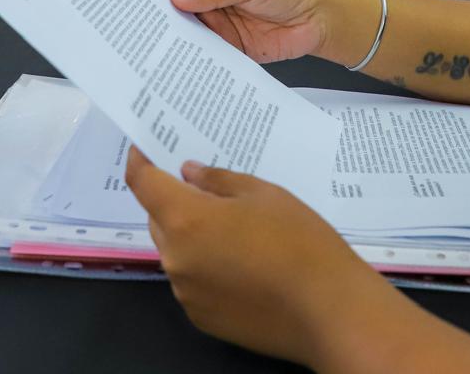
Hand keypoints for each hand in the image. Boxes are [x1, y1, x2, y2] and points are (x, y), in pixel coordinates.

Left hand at [125, 147, 394, 366]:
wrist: (330, 311)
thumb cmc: (299, 242)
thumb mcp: (263, 194)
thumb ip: (217, 181)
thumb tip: (188, 174)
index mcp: (185, 220)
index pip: (143, 184)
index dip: (139, 162)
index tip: (145, 149)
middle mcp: (176, 258)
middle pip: (159, 219)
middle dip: (175, 201)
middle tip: (208, 192)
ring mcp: (186, 293)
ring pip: (177, 252)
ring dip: (192, 237)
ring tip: (236, 233)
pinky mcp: (202, 318)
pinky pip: (192, 281)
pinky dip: (205, 268)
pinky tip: (243, 267)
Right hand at [164, 0, 357, 63]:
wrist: (324, 16)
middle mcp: (211, 0)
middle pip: (176, 9)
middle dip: (159, 18)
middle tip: (136, 31)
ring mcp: (220, 25)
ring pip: (189, 33)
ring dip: (175, 41)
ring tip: (151, 52)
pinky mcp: (232, 49)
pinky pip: (208, 55)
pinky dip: (196, 60)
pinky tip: (180, 66)